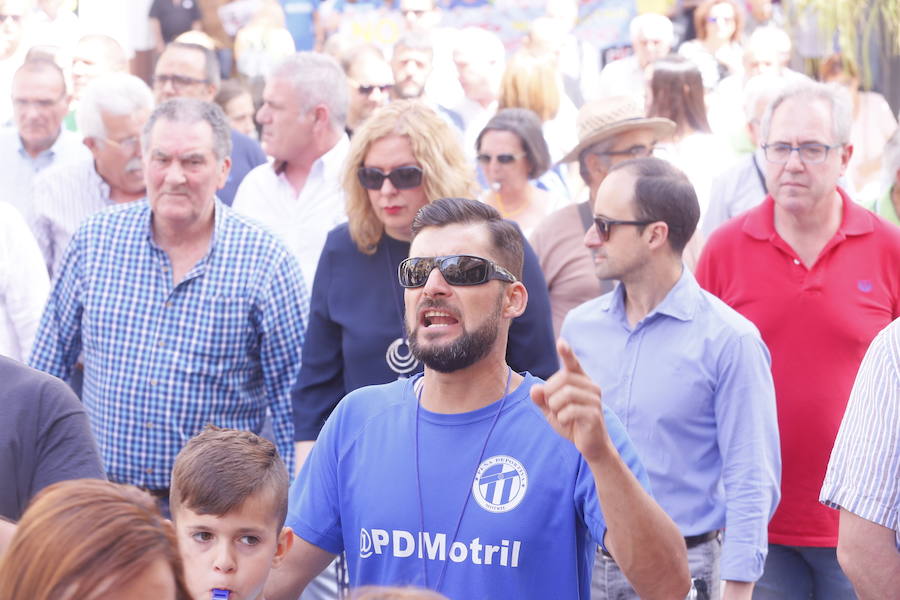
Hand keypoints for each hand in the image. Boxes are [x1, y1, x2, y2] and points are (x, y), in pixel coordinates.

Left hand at [531, 339, 610, 462]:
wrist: (590, 446)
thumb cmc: (571, 424)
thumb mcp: (551, 411)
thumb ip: (541, 399)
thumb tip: (534, 388)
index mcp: (580, 381)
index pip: (573, 364)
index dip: (567, 353)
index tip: (561, 342)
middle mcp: (590, 386)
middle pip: (562, 379)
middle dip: (550, 394)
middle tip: (553, 408)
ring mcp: (594, 400)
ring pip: (565, 394)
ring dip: (555, 407)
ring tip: (560, 416)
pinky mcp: (594, 414)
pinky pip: (569, 411)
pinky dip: (561, 418)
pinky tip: (566, 423)